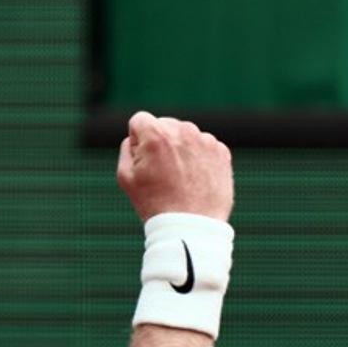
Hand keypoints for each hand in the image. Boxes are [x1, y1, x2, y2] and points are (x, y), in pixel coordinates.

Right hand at [116, 112, 233, 221]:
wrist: (190, 226)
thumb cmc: (154, 203)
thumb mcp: (125, 177)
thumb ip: (127, 148)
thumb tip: (137, 137)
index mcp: (156, 134)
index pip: (140, 120)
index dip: (137, 139)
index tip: (143, 160)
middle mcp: (183, 130)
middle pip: (165, 125)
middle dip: (161, 142)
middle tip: (162, 172)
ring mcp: (205, 140)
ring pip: (186, 135)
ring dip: (181, 149)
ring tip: (180, 178)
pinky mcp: (221, 152)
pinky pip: (204, 147)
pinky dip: (199, 158)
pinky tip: (195, 180)